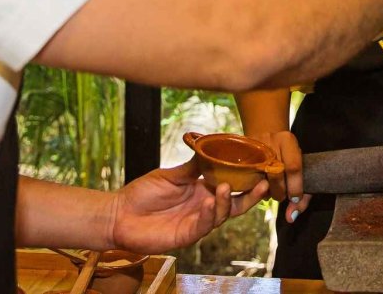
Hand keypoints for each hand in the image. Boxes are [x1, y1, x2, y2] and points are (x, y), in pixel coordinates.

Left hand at [109, 160, 268, 252]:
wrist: (119, 213)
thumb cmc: (142, 193)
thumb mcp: (170, 175)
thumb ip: (192, 166)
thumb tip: (210, 147)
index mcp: (202, 190)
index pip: (230, 185)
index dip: (246, 179)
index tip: (261, 167)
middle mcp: (204, 206)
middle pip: (235, 203)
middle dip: (251, 195)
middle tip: (263, 182)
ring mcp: (196, 222)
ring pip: (221, 215)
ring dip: (227, 201)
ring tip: (227, 187)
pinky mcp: (186, 235)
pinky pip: (203, 225)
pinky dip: (209, 214)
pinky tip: (209, 202)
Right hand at [249, 128, 312, 217]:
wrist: (266, 131)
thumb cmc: (287, 154)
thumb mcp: (300, 166)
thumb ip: (303, 195)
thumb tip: (291, 218)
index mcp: (288, 140)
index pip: (294, 167)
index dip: (295, 187)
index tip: (294, 198)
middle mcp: (271, 140)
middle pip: (276, 175)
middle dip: (280, 192)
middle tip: (282, 194)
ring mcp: (254, 146)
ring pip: (260, 178)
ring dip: (267, 190)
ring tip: (271, 187)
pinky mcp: (242, 153)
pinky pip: (248, 177)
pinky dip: (255, 187)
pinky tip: (260, 184)